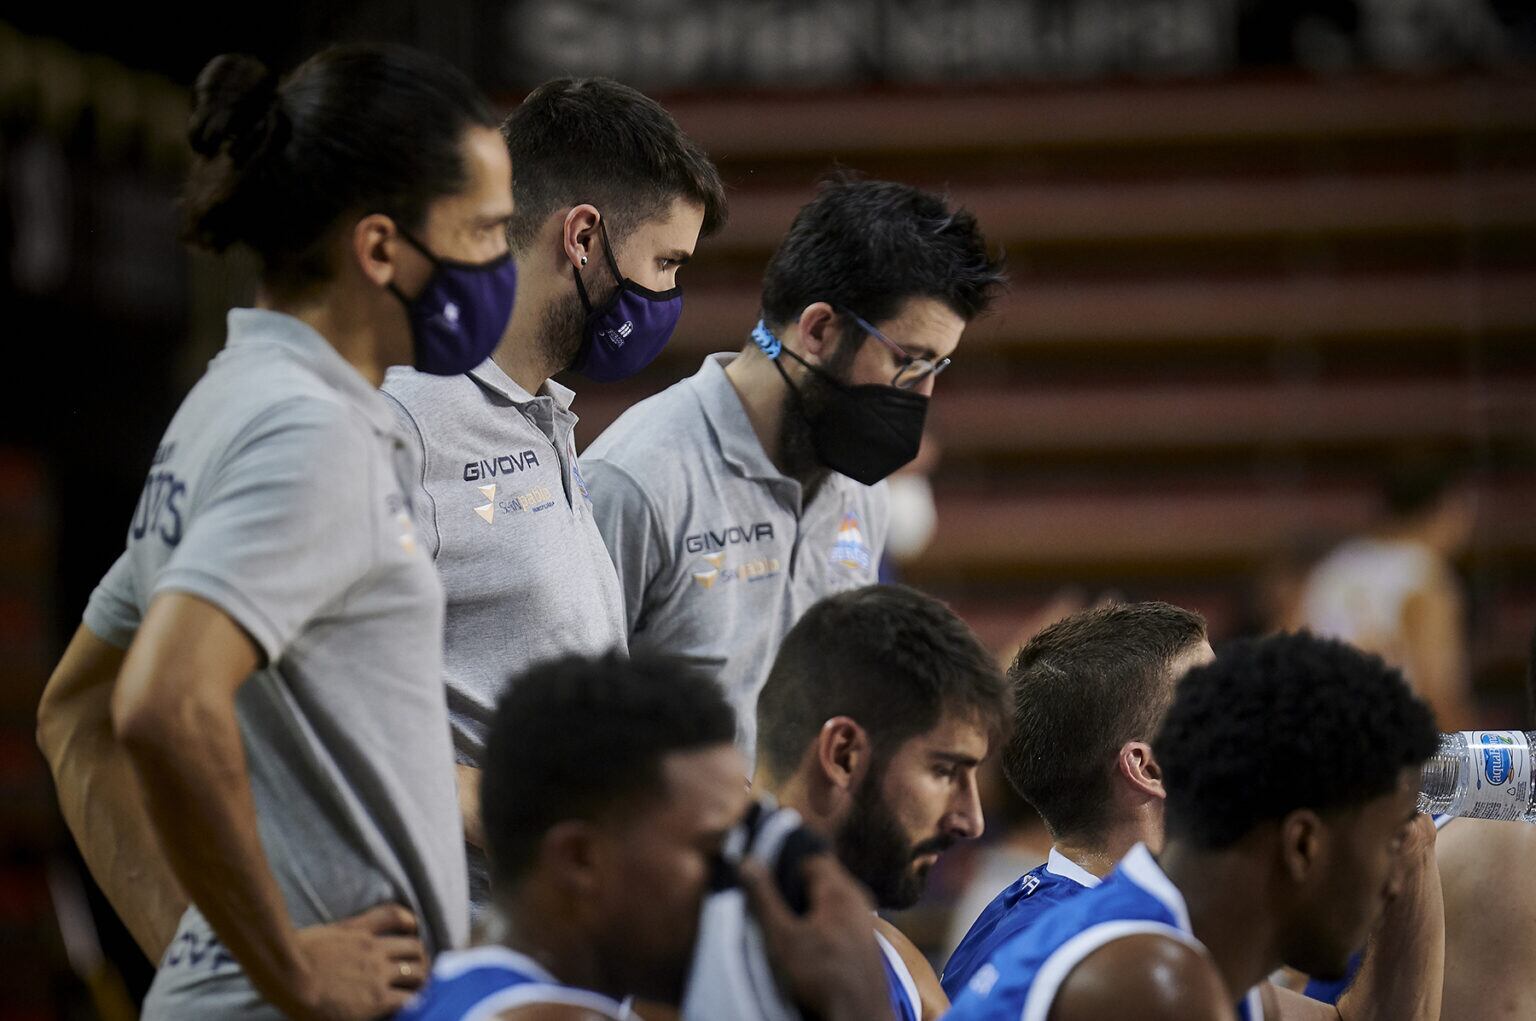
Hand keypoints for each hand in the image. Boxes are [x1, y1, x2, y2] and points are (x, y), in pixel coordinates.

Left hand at [279, 904, 427, 1020]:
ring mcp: (374, 947)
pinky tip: (411, 924)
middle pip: (418, 972)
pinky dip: (406, 919)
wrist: (287, 973)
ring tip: (419, 956)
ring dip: (420, 952)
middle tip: (421, 979)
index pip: (413, 1001)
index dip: (418, 1002)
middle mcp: (383, 973)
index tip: (416, 1002)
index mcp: (377, 1000)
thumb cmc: (303, 1005)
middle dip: (424, 977)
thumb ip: (363, 1019)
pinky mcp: (361, 928)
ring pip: (412, 946)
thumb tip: (374, 1017)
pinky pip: (391, 916)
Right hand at [741, 853, 893, 1020]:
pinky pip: (842, 923)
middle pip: (824, 880)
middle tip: (776, 910)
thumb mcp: (782, 937)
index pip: (813, 859)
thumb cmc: (821, 975)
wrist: (859, 1017)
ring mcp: (866, 923)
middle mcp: (859, 900)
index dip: (789, 866)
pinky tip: (811, 949)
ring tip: (791, 932)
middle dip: (799, 890)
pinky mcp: (867, 944)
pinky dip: (825, 928)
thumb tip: (747, 861)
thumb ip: (764, 898)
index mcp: (840, 890)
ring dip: (812, 912)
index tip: (770, 883)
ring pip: (833, 903)